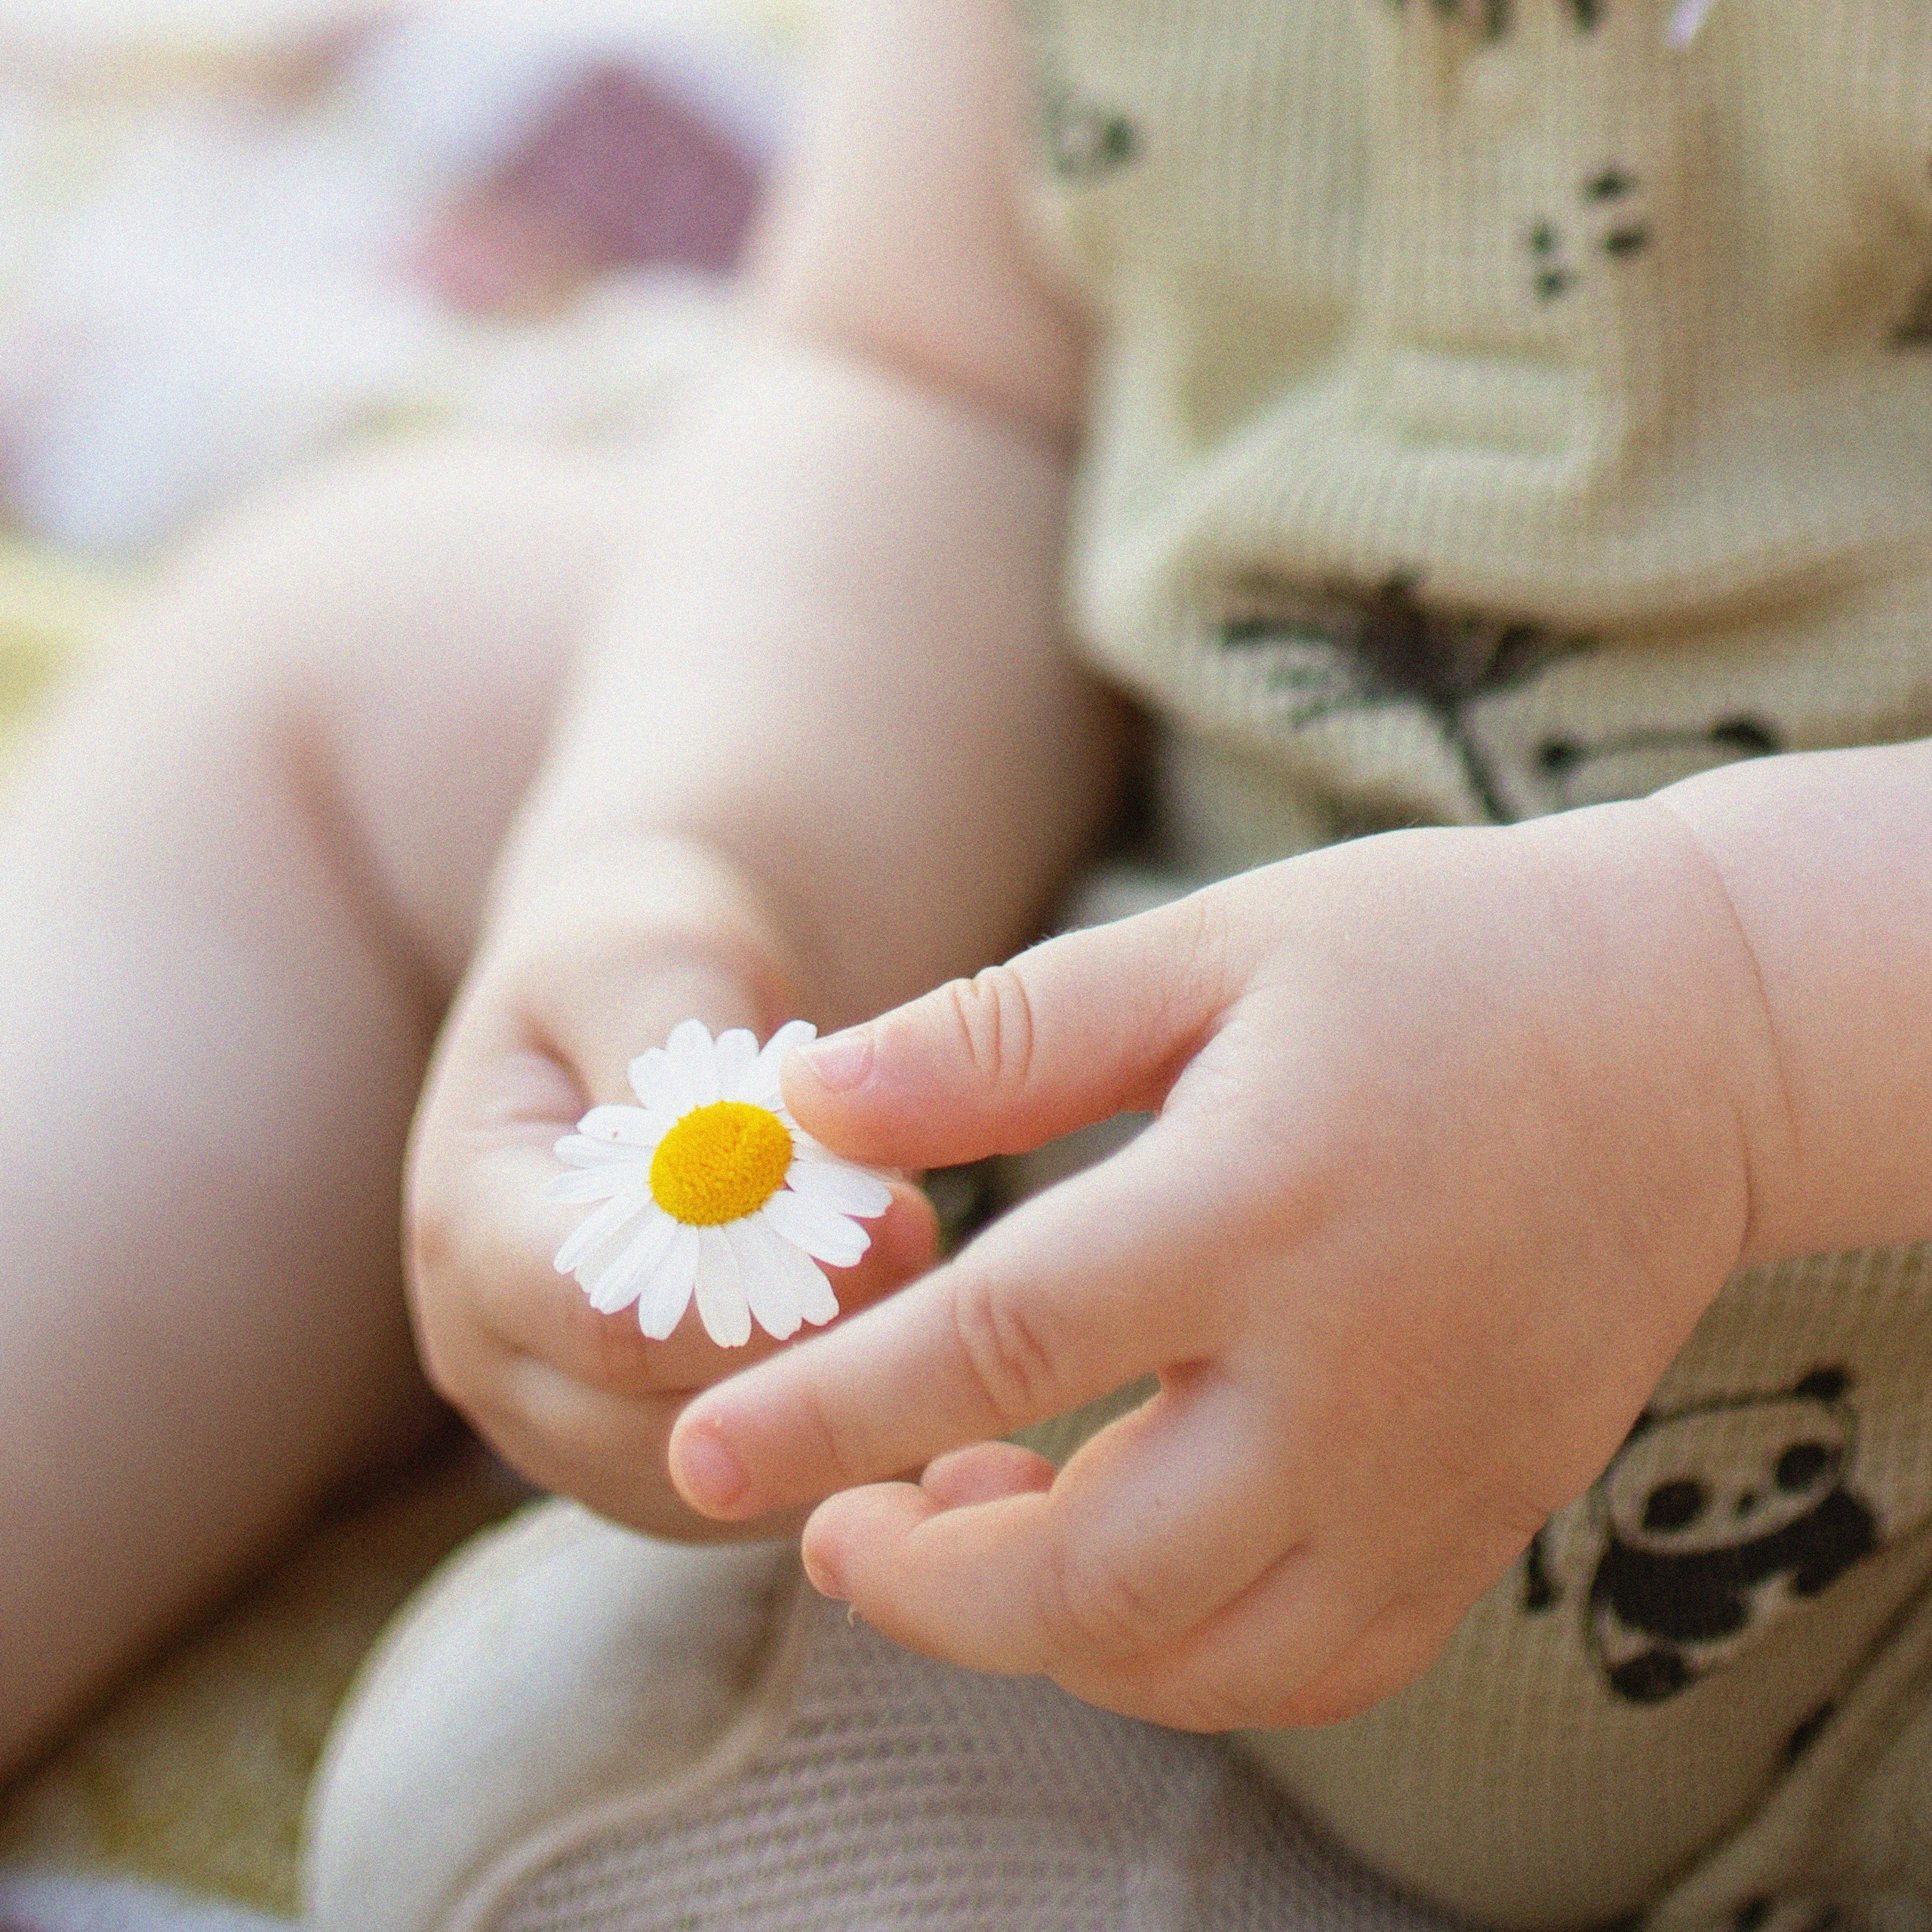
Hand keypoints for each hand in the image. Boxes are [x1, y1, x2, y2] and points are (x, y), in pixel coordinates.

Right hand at [407, 836, 937, 1539]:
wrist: (628, 1013)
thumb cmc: (636, 967)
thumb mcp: (649, 962)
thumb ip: (686, 1059)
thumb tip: (761, 1165)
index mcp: (472, 1230)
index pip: (600, 1318)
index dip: (756, 1288)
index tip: (898, 1227)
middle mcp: (496, 1360)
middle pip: (666, 1431)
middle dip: (823, 1359)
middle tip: (949, 1268)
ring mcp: (567, 1429)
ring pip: (725, 1490)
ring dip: (848, 1410)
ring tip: (949, 1305)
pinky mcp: (649, 1461)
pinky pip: (759, 1500)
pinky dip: (851, 1448)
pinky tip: (942, 1368)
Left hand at [667, 803, 1785, 1724]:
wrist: (1690, 1043)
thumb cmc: (1438, 962)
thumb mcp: (1211, 948)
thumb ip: (998, 1037)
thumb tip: (808, 1104)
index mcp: (1258, 1208)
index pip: (993, 1349)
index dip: (824, 1412)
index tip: (705, 1454)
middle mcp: (1349, 1381)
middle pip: (1088, 1578)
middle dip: (919, 1581)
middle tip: (833, 1520)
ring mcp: (1429, 1478)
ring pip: (1190, 1659)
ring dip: (1035, 1630)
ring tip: (964, 1516)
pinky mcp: (1480, 1523)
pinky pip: (1308, 1668)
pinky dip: (1171, 1659)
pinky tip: (1112, 1558)